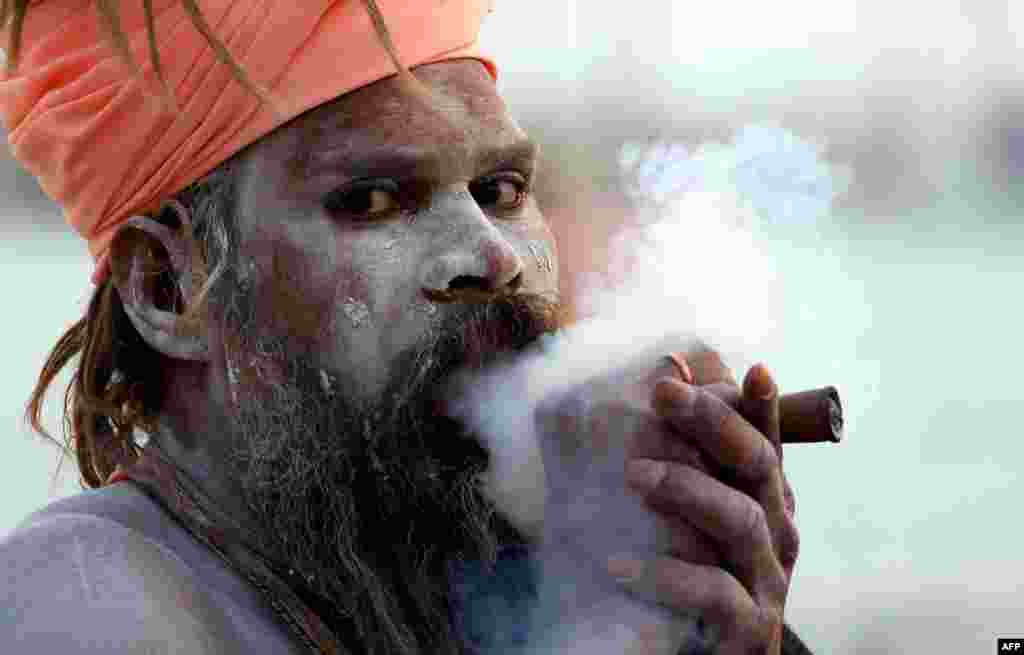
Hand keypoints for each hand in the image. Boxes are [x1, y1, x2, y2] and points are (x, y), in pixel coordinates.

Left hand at [615, 349, 798, 653]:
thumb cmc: (686, 578)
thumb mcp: (681, 517)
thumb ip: (668, 466)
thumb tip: (617, 401)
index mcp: (764, 498)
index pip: (766, 441)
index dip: (764, 406)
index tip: (753, 370)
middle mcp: (776, 532)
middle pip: (758, 464)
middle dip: (712, 421)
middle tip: (661, 391)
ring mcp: (767, 580)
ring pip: (742, 520)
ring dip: (686, 489)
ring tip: (633, 474)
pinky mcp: (750, 627)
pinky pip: (715, 593)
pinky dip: (668, 574)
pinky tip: (619, 565)